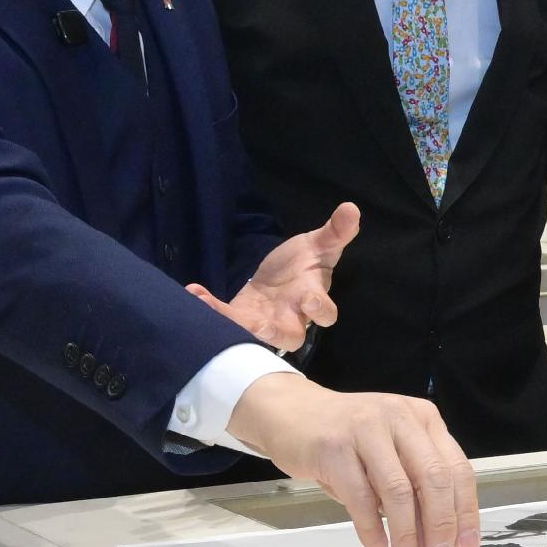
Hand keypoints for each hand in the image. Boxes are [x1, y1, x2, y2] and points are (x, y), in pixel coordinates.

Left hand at [191, 202, 358, 352]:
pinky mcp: (242, 319)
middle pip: (290, 337)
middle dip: (276, 333)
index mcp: (312, 298)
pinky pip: (227, 319)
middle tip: (262, 325)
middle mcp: (291, 317)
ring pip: (254, 334)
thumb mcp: (318, 245)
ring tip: (213, 309)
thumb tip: (351, 209)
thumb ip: (335, 232)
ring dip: (234, 324)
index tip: (310, 301)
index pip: (324, 312)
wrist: (278, 278)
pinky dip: (210, 306)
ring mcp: (266, 322)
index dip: (320, 310)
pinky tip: (194, 292)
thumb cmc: (302, 264)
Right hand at [227, 376, 479, 546]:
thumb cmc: (346, 438)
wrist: (291, 413)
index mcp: (424, 418)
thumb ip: (416, 484)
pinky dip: (371, 529)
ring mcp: (366, 429)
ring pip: (398, 491)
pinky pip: (360, 498)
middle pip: (434, 479)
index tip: (467, 546)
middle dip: (440, 526)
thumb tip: (438, 538)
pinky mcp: (334, 447)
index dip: (466, 512)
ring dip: (407, 536)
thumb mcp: (391, 451)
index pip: (457, 469)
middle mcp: (400, 418)